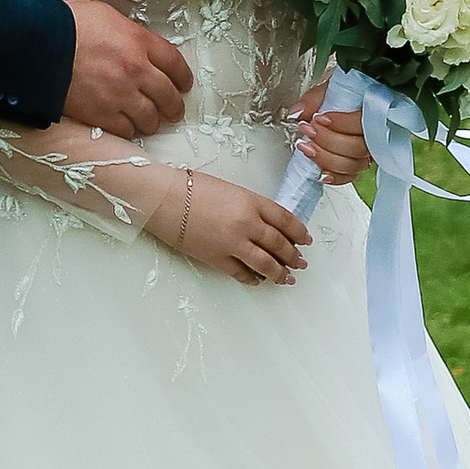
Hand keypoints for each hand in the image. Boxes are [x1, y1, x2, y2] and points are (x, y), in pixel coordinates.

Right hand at [60, 0, 192, 138]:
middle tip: (174, 110)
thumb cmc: (66, 24)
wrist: (37, 44)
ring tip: (150, 121)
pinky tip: (127, 126)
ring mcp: (119, 94)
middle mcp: (135, 70)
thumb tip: (138, 47)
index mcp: (138, 41)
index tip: (184, 84)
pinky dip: (129, 129)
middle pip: (169, 95)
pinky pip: (126, 130)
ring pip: (150, 118)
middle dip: (174, 106)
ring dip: (152, 120)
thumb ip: (129, 35)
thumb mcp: (107, 17)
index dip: (183, 77)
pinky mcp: (100, 114)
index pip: (175, 63)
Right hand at [161, 172, 309, 283]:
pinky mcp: (217, 259)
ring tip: (287, 278)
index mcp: (252, 201)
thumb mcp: (230, 189)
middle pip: (279, 244)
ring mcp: (233, 244)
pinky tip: (258, 281)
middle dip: (293, 256)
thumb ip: (250, 205)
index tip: (306, 240)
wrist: (163, 198)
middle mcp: (247, 223)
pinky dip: (253, 279)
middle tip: (301, 262)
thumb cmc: (191, 187)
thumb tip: (265, 223)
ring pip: (266, 264)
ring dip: (280, 273)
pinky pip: (241, 273)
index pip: (286, 220)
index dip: (299, 232)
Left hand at [292, 81, 370, 187]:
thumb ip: (314, 100)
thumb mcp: (327, 91)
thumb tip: (299, 112)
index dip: (341, 123)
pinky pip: (350, 177)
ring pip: (353, 165)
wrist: (346, 103)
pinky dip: (336, 177)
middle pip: (357, 148)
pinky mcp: (357, 165)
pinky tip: (322, 172)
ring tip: (307, 147)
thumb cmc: (341, 96)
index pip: (362, 123)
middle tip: (308, 130)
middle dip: (328, 141)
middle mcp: (374, 135)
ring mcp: (367, 153)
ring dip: (326, 158)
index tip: (319, 118)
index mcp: (372, 112)